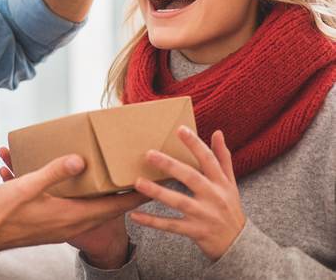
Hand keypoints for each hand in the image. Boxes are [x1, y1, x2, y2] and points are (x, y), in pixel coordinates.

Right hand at [0, 148, 132, 268]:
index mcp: (72, 215)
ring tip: (109, 174)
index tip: (153, 182)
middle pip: (107, 206)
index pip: (115, 205)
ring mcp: (62, 225)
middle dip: (122, 190)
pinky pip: (73, 207)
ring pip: (90, 206)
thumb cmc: (4, 213)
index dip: (135, 194)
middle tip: (135, 173)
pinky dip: (77, 194)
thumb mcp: (29, 186)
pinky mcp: (52, 224)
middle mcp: (72, 222)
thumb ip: (56, 172)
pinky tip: (64, 178)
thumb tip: (80, 160)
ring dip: (100, 191)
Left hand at [130, 127, 245, 261]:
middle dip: (170, 165)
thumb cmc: (230, 208)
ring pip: (178, 202)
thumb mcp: (231, 183)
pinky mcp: (195, 231)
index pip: (208, 159)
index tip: (179, 129)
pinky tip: (135, 215)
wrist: (239, 245)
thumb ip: (223, 158)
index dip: (194, 144)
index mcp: (221, 183)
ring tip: (138, 182)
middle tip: (149, 154)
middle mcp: (213, 197)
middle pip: (191, 178)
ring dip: (158, 192)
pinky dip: (152, 221)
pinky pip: (171, 226)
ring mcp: (204, 215)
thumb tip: (217, 132)